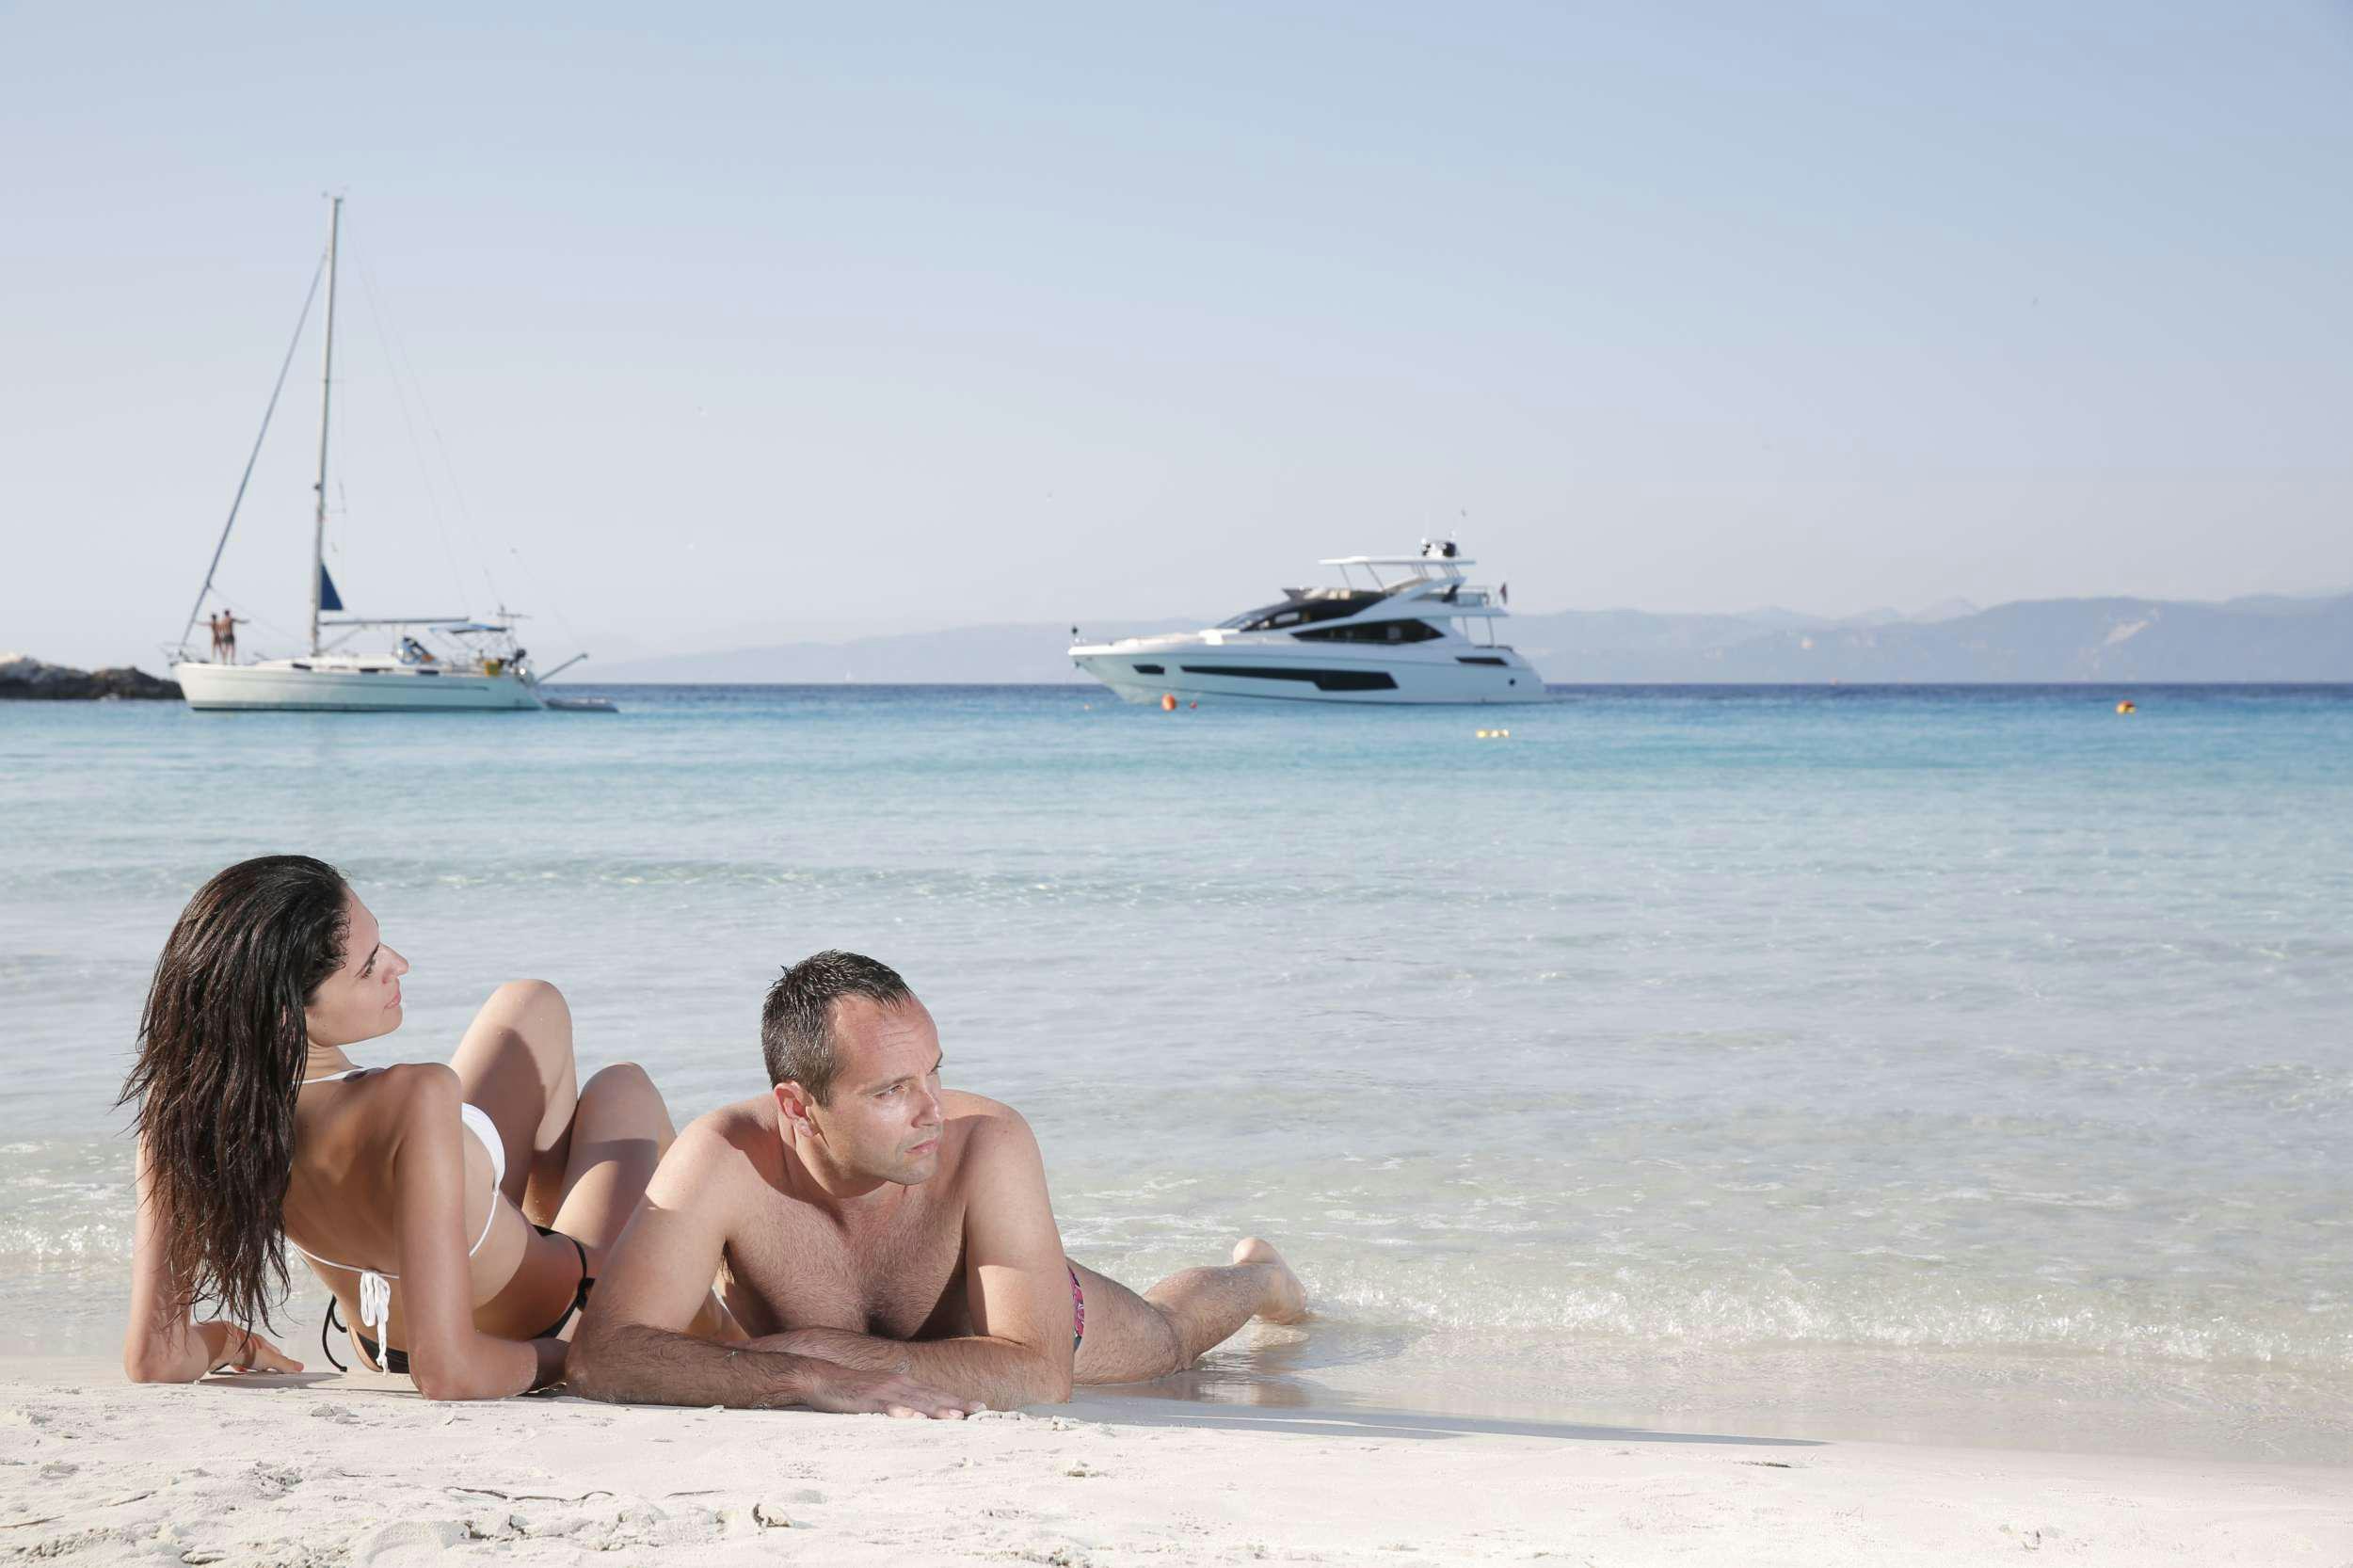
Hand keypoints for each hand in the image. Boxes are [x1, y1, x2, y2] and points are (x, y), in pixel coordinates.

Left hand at [196, 1320, 302, 1375]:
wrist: (219, 1344)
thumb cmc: (244, 1347)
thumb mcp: (269, 1359)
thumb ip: (284, 1364)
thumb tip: (299, 1367)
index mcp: (262, 1343)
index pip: (274, 1352)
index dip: (279, 1360)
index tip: (284, 1365)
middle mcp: (249, 1344)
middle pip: (259, 1355)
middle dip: (264, 1363)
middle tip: (270, 1371)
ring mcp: (235, 1349)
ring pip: (244, 1359)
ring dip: (249, 1366)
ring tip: (252, 1374)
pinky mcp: (223, 1356)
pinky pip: (231, 1363)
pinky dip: (235, 1368)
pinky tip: (234, 1373)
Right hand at [800, 1365, 978, 1419]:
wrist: (820, 1377)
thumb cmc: (850, 1390)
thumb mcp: (879, 1395)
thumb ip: (898, 1403)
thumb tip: (916, 1417)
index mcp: (902, 1384)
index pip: (935, 1393)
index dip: (957, 1400)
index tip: (980, 1408)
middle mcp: (898, 1384)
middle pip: (933, 1396)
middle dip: (957, 1404)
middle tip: (981, 1412)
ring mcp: (884, 1391)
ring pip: (915, 1402)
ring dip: (937, 1409)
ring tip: (957, 1417)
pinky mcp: (867, 1400)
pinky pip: (887, 1408)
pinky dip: (902, 1413)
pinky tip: (915, 1420)